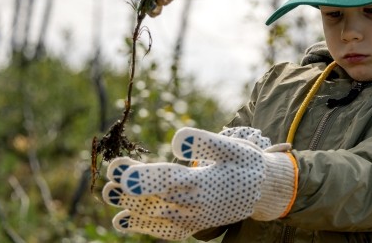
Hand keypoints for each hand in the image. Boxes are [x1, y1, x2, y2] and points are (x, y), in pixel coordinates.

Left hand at [102, 127, 296, 239]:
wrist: (263, 191)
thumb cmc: (244, 163)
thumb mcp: (230, 146)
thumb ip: (203, 141)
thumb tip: (177, 140)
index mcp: (202, 182)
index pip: (166, 179)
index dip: (140, 176)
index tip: (117, 169)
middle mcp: (195, 205)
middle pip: (154, 197)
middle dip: (128, 188)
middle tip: (108, 177)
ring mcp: (193, 219)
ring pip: (155, 215)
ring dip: (130, 205)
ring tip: (109, 194)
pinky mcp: (193, 226)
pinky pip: (165, 231)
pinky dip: (145, 227)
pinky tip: (124, 221)